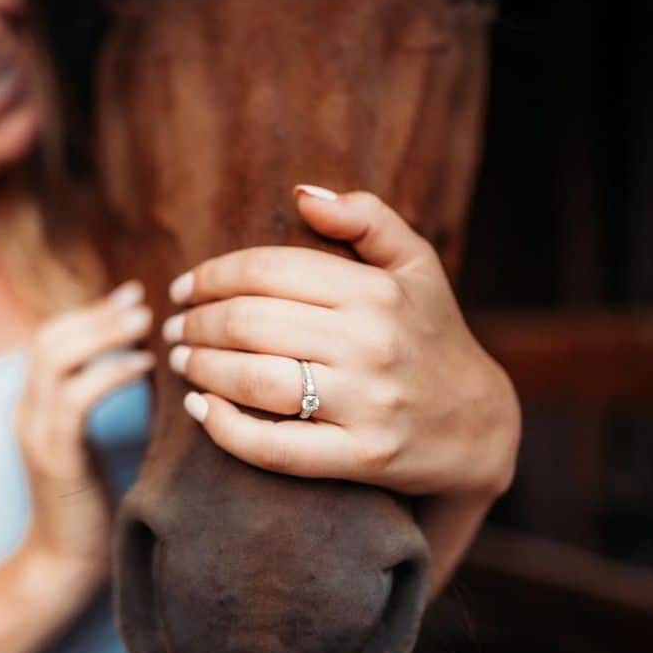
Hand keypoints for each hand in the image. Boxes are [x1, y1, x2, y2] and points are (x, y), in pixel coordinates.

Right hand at [15, 280, 154, 595]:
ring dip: (102, 333)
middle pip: (48, 338)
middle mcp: (26, 413)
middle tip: (143, 300)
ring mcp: (35, 433)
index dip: (89, 311)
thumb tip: (144, 361)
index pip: (50, 338)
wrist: (63, 568)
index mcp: (34, 407)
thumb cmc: (92, 510)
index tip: (133, 294)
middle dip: (96, 313)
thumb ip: (102, 406)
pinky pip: (76, 398)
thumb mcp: (94, 446)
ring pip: (55, 358)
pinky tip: (143, 367)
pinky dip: (109, 374)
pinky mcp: (54, 457)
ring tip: (145, 322)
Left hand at [164, 185, 520, 501]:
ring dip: (201, 368)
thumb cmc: (430, 334)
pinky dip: (224, 428)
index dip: (211, 276)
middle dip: (197, 323)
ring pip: (254, 380)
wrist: (478, 424)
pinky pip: (274, 447)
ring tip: (180, 361)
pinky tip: (199, 409)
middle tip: (174, 328)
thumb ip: (366, 217)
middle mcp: (371, 344)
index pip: (267, 270)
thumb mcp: (416, 264)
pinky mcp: (360, 457)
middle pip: (250, 323)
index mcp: (376, 291)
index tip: (183, 288)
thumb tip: (300, 194)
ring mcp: (366, 404)